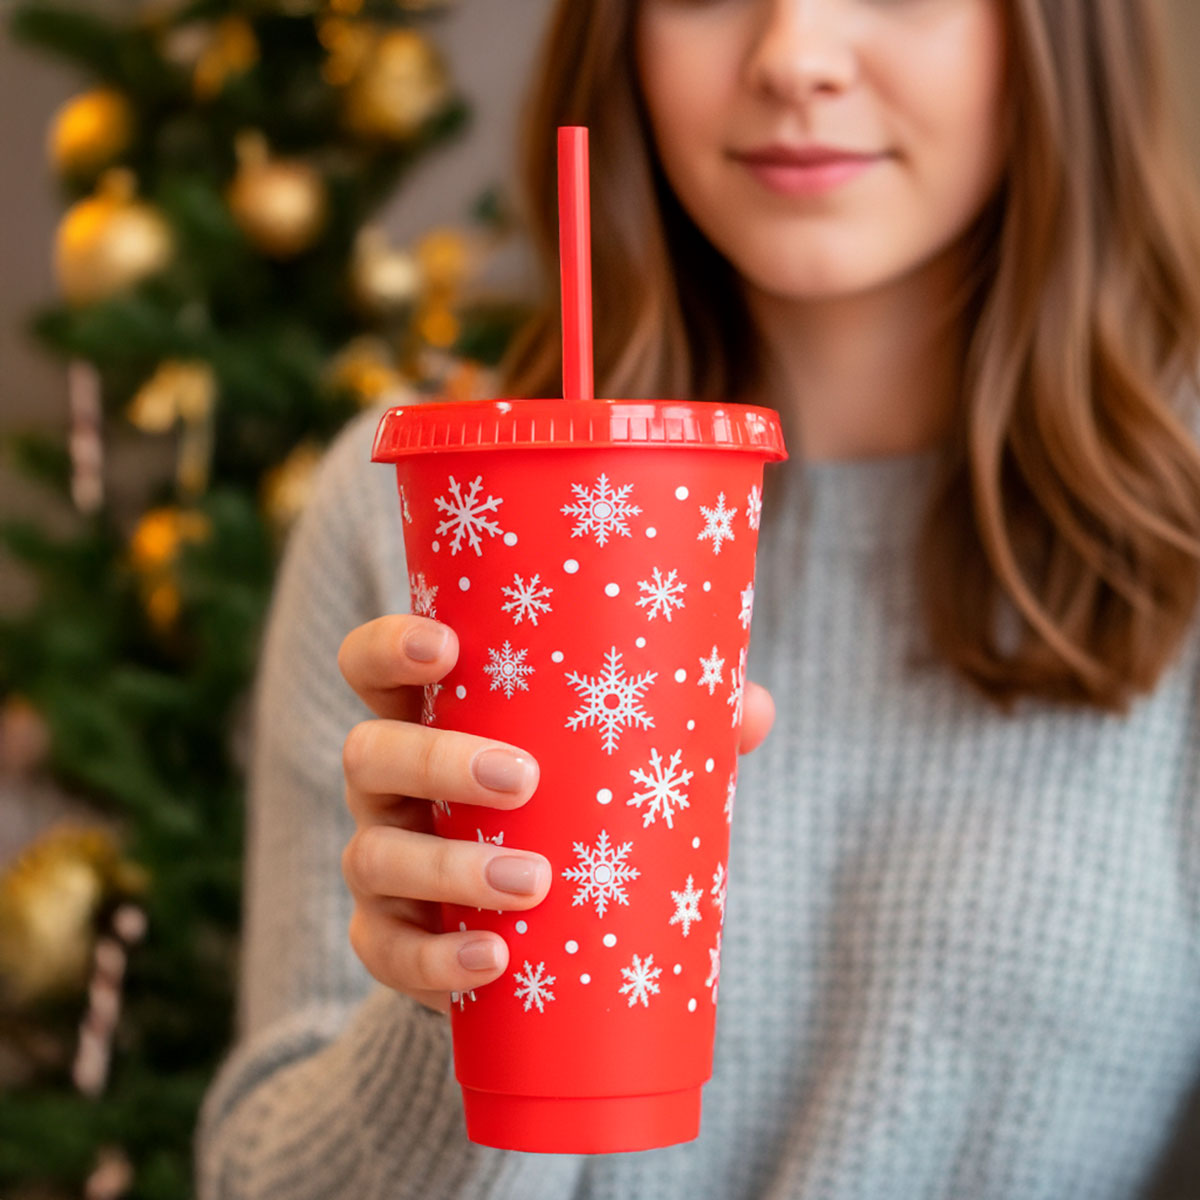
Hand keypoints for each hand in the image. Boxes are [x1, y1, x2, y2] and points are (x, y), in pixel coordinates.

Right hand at [337, 614, 774, 1015]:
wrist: (531, 917)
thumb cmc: (567, 804)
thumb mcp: (606, 757)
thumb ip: (677, 724)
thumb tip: (751, 709)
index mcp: (428, 718)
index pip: (373, 665)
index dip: (390, 647)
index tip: (446, 645)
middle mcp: (388, 784)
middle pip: (370, 755)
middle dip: (439, 761)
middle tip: (522, 779)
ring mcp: (380, 860)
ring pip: (373, 854)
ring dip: (450, 868)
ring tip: (533, 883)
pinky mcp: (390, 938)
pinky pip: (385, 952)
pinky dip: (436, 959)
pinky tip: (492, 961)